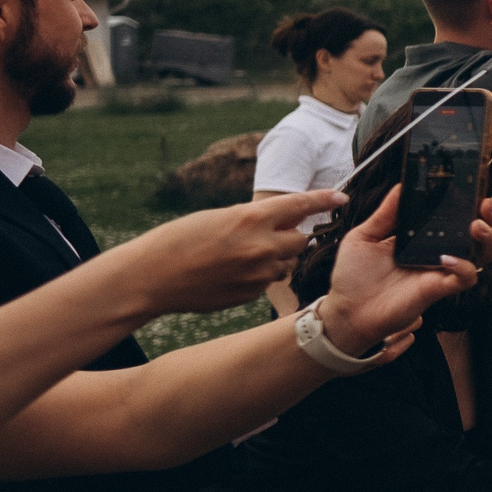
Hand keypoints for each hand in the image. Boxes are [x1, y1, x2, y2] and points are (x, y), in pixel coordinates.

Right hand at [126, 192, 344, 314]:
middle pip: (301, 240)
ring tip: (239, 257)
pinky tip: (230, 274)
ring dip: (275, 259)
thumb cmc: (178, 240)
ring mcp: (257, 273)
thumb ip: (254, 219)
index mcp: (250, 218)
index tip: (341, 197)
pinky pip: (267, 282)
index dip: (324, 200)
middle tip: (267, 236)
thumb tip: (285, 219)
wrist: (150, 277)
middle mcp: (260, 246)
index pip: (300, 205)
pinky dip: (258, 276)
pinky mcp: (251, 294)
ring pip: (285, 264)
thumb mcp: (218, 217)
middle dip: (290, 237)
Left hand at [319, 186, 486, 354]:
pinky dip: (463, 266)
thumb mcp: (364, 236)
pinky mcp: (439, 288)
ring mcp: (440, 270)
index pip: (452, 216)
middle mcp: (436, 252)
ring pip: (481, 254)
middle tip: (485, 204)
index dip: (467, 203)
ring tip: (476, 226)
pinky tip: (447, 259)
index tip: (472, 187)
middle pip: (477, 233)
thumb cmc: (353, 276)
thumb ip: (385, 214)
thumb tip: (401, 186)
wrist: (347, 310)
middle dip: (490, 218)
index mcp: (420, 237)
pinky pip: (465, 277)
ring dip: (487, 238)